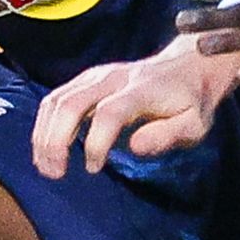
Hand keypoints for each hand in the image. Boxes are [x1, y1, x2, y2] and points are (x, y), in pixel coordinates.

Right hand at [32, 37, 239, 176]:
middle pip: (71, 103)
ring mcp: (96, 75)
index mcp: (140, 90)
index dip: (96, 143)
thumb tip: (135, 147)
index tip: (93, 169)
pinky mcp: (86, 79)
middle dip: (55, 140)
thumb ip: (168, 135)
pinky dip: (45, 124)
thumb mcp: (195, 124)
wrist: (189, 65)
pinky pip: (56, 98)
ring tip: (45, 166)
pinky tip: (46, 148)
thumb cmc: (191, 102)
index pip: (109, 113)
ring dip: (44, 134)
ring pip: (57, 99)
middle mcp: (113, 78)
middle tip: (54, 173)